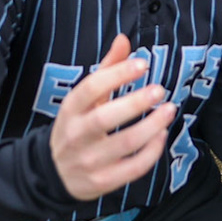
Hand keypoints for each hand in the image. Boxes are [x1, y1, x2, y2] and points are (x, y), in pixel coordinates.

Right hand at [48, 34, 178, 200]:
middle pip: (105, 118)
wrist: (53, 173)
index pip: (90, 89)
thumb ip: (106, 69)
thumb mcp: (83, 99)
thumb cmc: (76, 127)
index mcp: (70, 110)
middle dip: (135, 103)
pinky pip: (132, 168)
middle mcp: (76, 135)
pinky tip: (161, 135)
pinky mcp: (102, 181)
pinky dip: (151, 152)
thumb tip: (124, 39)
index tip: (142, 64)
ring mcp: (89, 161)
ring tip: (169, 110)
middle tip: (159, 90)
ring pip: (124, 144)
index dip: (117, 74)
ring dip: (150, 126)